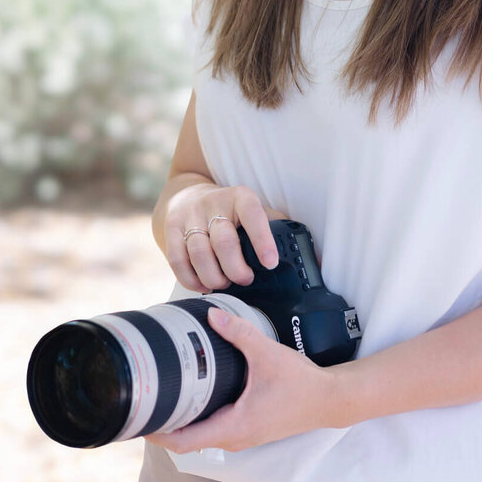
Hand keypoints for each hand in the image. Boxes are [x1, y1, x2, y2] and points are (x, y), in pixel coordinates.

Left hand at [145, 306, 338, 451]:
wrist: (329, 400)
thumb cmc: (301, 383)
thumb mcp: (267, 353)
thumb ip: (239, 332)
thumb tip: (212, 314)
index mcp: (234, 426)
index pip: (184, 442)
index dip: (158, 433)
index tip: (140, 419)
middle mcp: (234, 438)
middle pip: (187, 442)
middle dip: (164, 426)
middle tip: (145, 402)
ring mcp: (242, 437)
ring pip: (201, 437)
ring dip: (181, 423)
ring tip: (164, 398)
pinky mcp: (248, 430)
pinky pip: (214, 431)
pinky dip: (198, 420)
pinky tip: (194, 398)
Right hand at [163, 182, 288, 291]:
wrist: (190, 197)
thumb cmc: (230, 211)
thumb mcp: (253, 210)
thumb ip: (276, 227)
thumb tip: (310, 255)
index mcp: (240, 197)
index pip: (253, 214)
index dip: (262, 240)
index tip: (270, 263)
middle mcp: (213, 203)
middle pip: (224, 241)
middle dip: (236, 269)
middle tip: (245, 279)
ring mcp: (190, 216)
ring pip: (199, 253)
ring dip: (214, 277)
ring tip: (224, 283)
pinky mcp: (171, 230)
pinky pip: (178, 261)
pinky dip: (191, 280)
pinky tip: (203, 285)